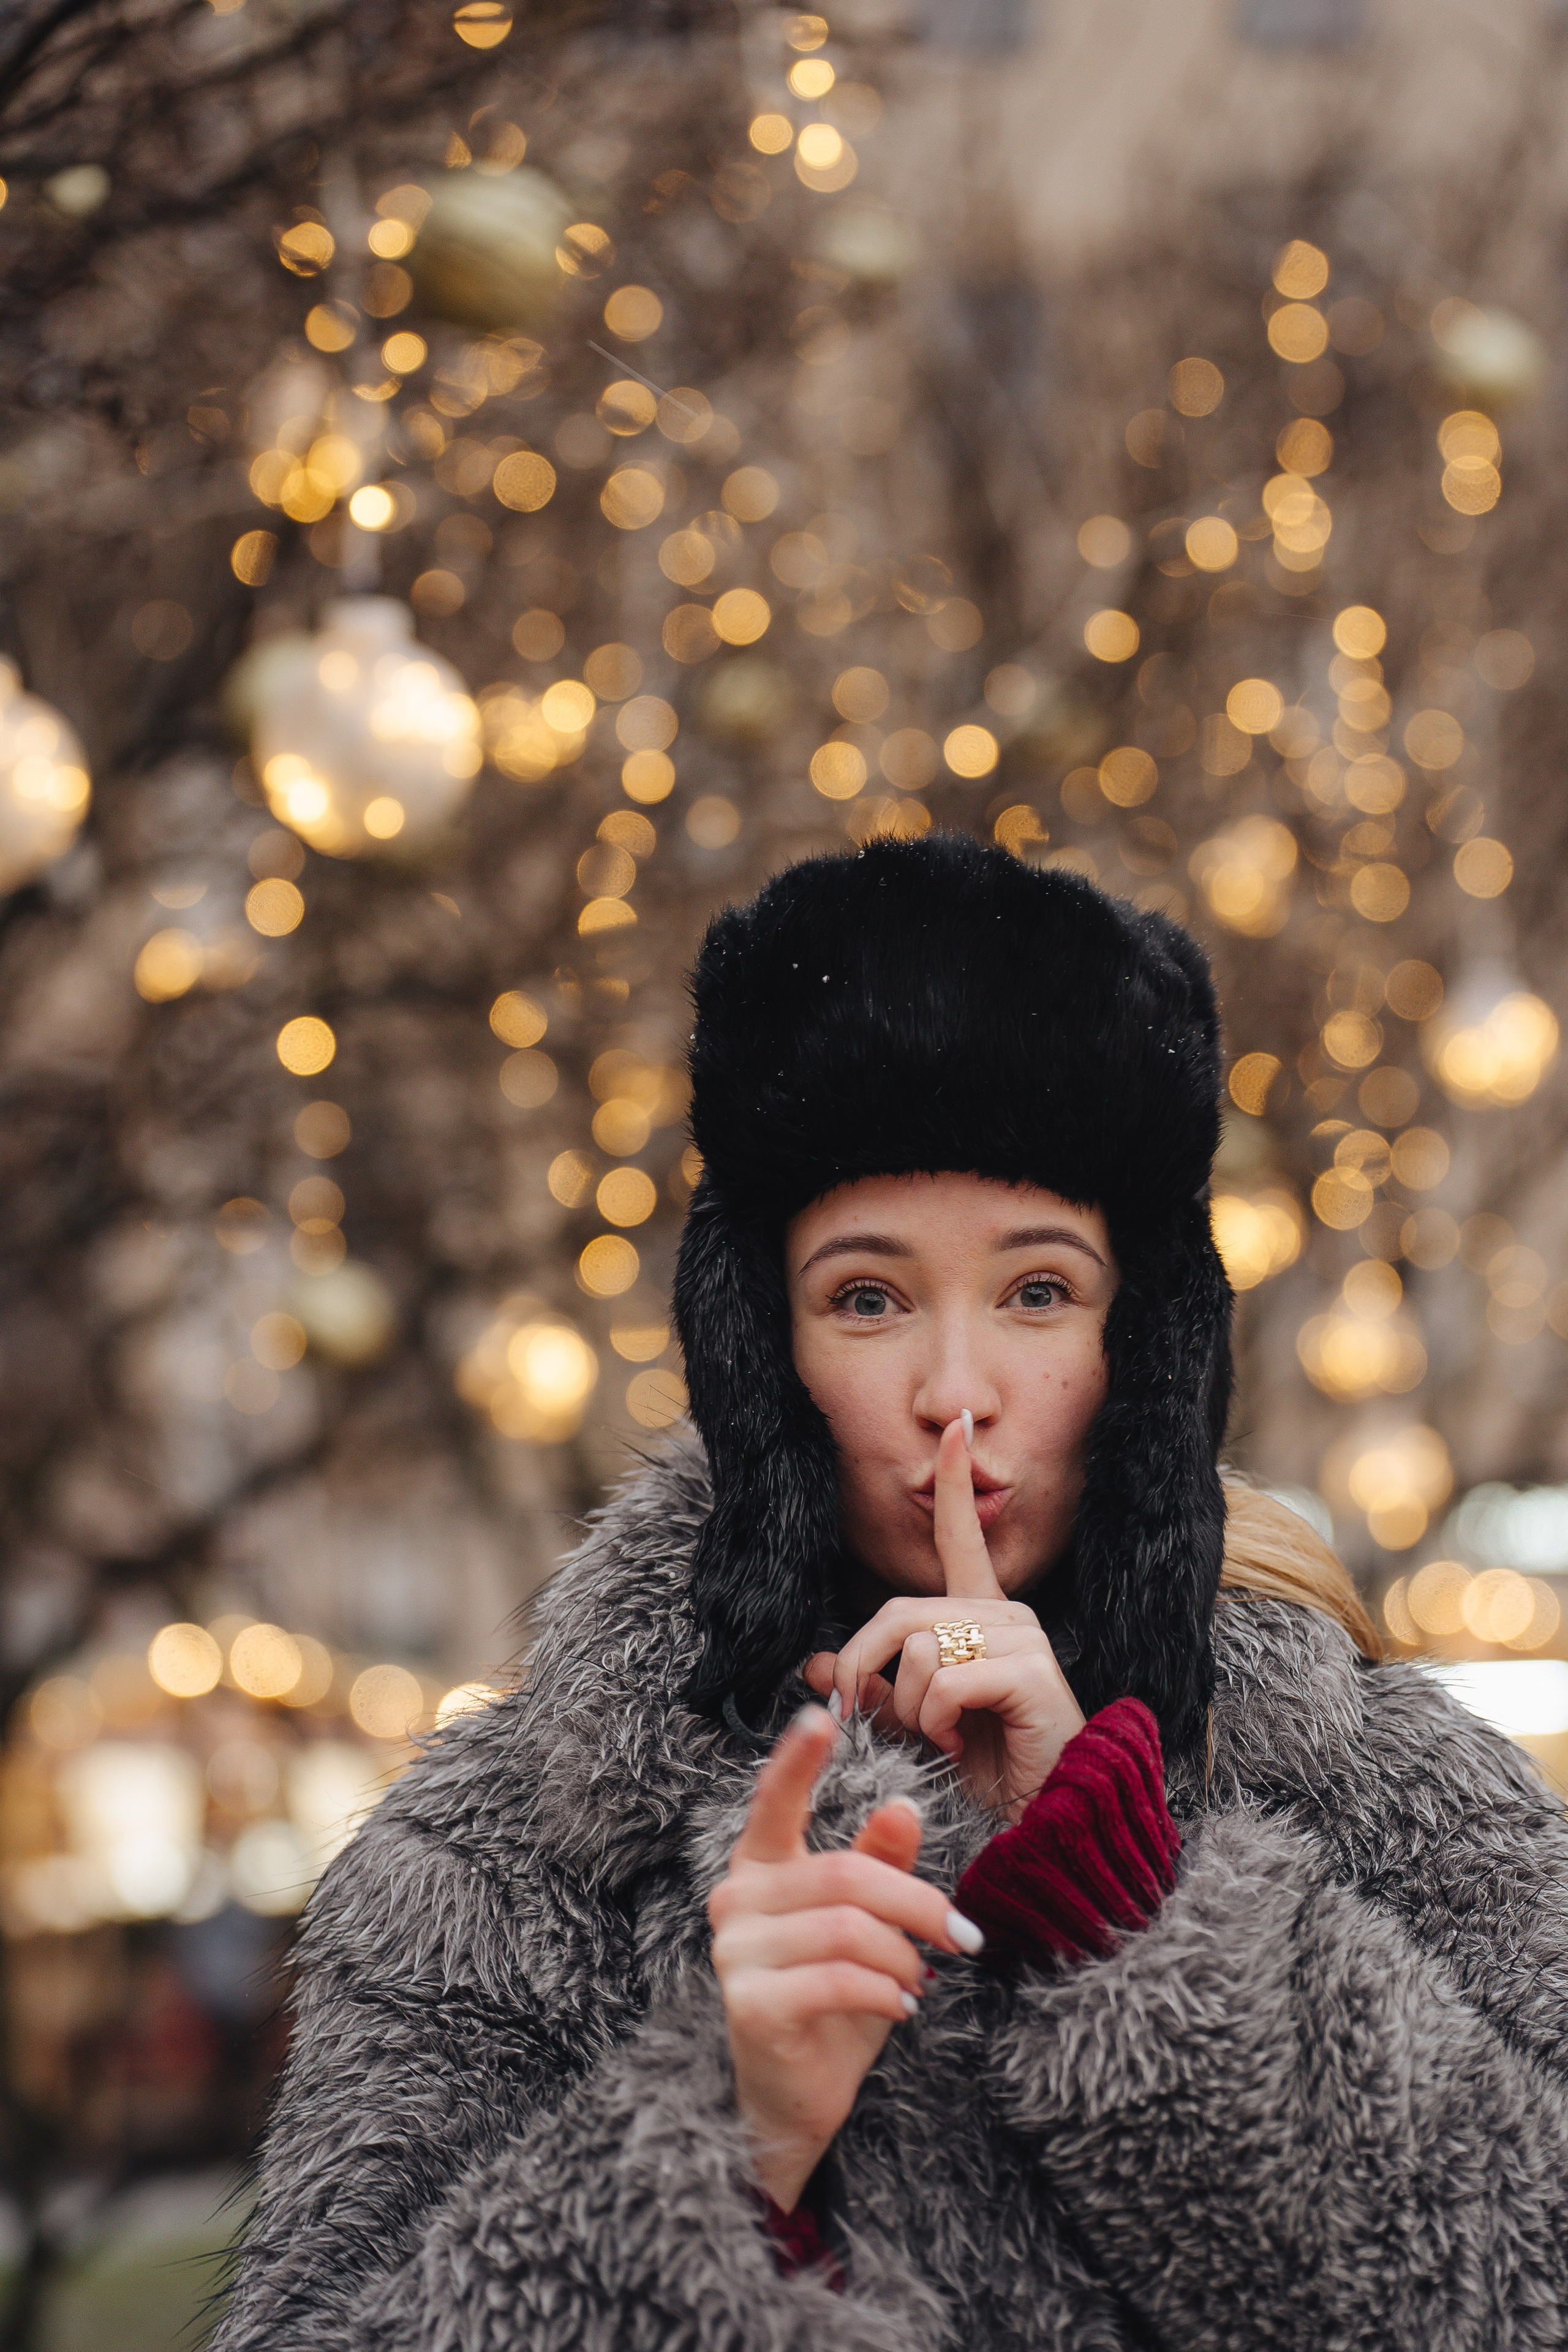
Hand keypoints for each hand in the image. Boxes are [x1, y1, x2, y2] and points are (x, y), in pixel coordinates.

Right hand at [708, 1702, 981, 2211]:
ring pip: (848, 1928)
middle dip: (918, 1904)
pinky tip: (902, 2007)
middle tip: (964, 1936)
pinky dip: (886, 1992)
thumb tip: (905, 1804)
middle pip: (846, 1875)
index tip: (822, 1710)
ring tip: (919, 1982)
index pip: (774, 1801)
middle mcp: (736, 1899)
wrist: (793, 2101)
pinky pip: (839, 1979)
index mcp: (760, 1868)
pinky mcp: (749, 2003)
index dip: (797, 1757)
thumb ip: (879, 1865)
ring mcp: (736, 1952)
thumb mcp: (866, 1929)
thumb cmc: (831, 2002)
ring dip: (904, 1957)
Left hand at [805, 1417, 1083, 1820]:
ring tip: (939, 1741)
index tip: (952, 1427)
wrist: (1045, 1825)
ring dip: (908, 1709)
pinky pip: (945, 1681)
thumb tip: (815, 1664)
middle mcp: (1007, 1614)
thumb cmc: (988, 1773)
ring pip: (919, 1648)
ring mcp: (1023, 1638)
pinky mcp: (1030, 1671)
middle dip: (863, 1668)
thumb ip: (872, 1689)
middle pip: (899, 1611)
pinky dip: (933, 1724)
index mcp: (982, 1616)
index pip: (962, 1537)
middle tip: (864, 1718)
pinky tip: (959, 1748)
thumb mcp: (914, 1726)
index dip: (954, 1483)